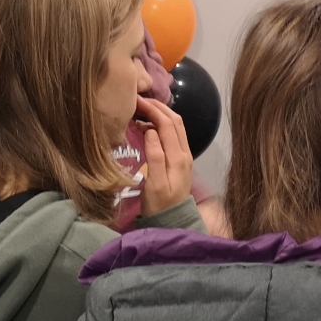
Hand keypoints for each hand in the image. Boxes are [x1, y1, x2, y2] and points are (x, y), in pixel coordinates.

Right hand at [136, 95, 193, 215]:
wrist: (173, 221)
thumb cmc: (160, 205)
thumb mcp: (155, 185)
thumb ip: (155, 158)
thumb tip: (152, 132)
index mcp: (178, 157)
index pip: (167, 124)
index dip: (152, 109)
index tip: (135, 101)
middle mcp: (184, 152)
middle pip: (174, 120)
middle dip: (157, 107)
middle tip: (137, 100)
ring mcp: (184, 155)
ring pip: (175, 125)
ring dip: (160, 114)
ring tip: (141, 109)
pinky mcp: (180, 159)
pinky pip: (173, 134)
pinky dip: (161, 123)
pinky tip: (147, 125)